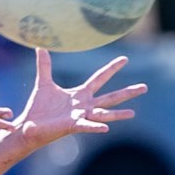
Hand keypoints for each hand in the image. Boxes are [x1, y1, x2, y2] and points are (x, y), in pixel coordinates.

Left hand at [10, 49, 147, 147]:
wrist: (29, 126)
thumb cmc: (38, 108)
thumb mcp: (43, 83)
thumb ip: (44, 66)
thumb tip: (40, 47)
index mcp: (80, 94)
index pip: (100, 78)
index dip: (112, 68)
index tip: (125, 58)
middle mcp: (84, 105)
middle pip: (110, 97)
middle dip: (127, 92)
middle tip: (145, 87)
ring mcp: (80, 116)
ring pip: (103, 113)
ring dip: (118, 114)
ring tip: (133, 113)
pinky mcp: (72, 126)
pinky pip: (87, 126)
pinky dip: (96, 126)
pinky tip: (107, 127)